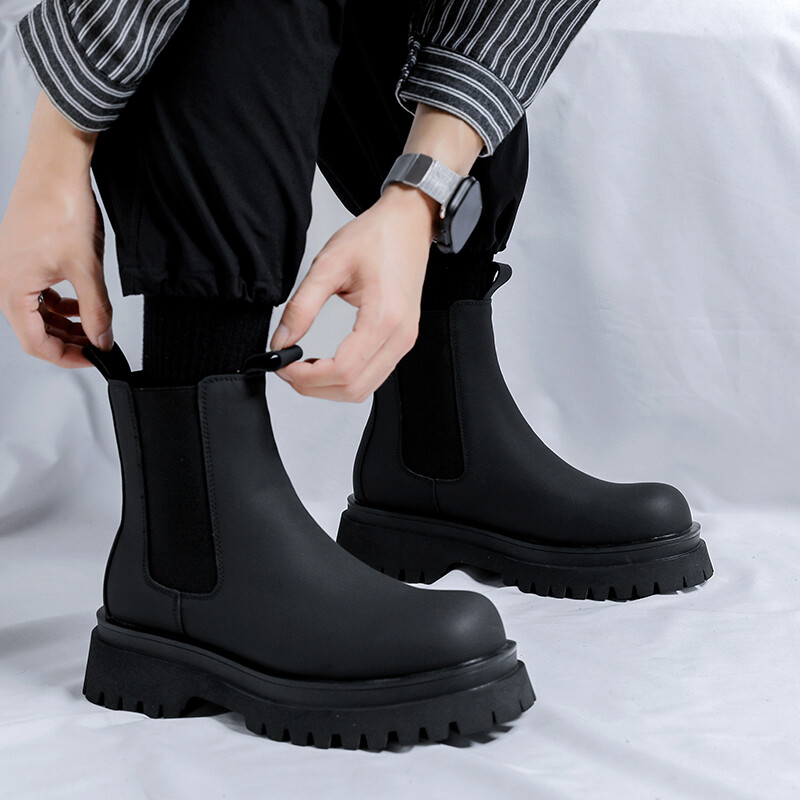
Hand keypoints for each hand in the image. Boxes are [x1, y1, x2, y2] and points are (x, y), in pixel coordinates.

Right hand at [0, 91, 110, 367]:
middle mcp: (4, 280)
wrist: (55, 166)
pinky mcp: (21, 256)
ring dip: (63, 322)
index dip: (67, 356)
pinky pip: (36, 291)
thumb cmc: (60, 206)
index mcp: (12, 288)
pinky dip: (58, 302)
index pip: (36, 343)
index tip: (94, 358)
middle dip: (67, 340)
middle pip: (34, 330)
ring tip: (92, 323)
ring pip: (36, 312)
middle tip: (97, 343)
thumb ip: (95, 310)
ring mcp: (11, 267)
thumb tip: (102, 339)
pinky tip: (79, 301)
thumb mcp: (86, 269)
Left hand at [270, 184, 437, 401]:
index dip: (307, 377)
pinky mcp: (402, 341)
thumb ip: (301, 307)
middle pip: (353, 388)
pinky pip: (373, 376)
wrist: (407, 225)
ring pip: (363, 389)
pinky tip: (326, 364)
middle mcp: (399, 336)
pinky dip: (346, 379)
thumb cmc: (377, 238)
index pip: (343, 370)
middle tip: (288, 369)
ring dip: (330, 387)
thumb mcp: (328, 265)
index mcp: (384, 317)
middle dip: (314, 387)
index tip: (284, 366)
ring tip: (303, 368)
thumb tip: (281, 341)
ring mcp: (404, 341)